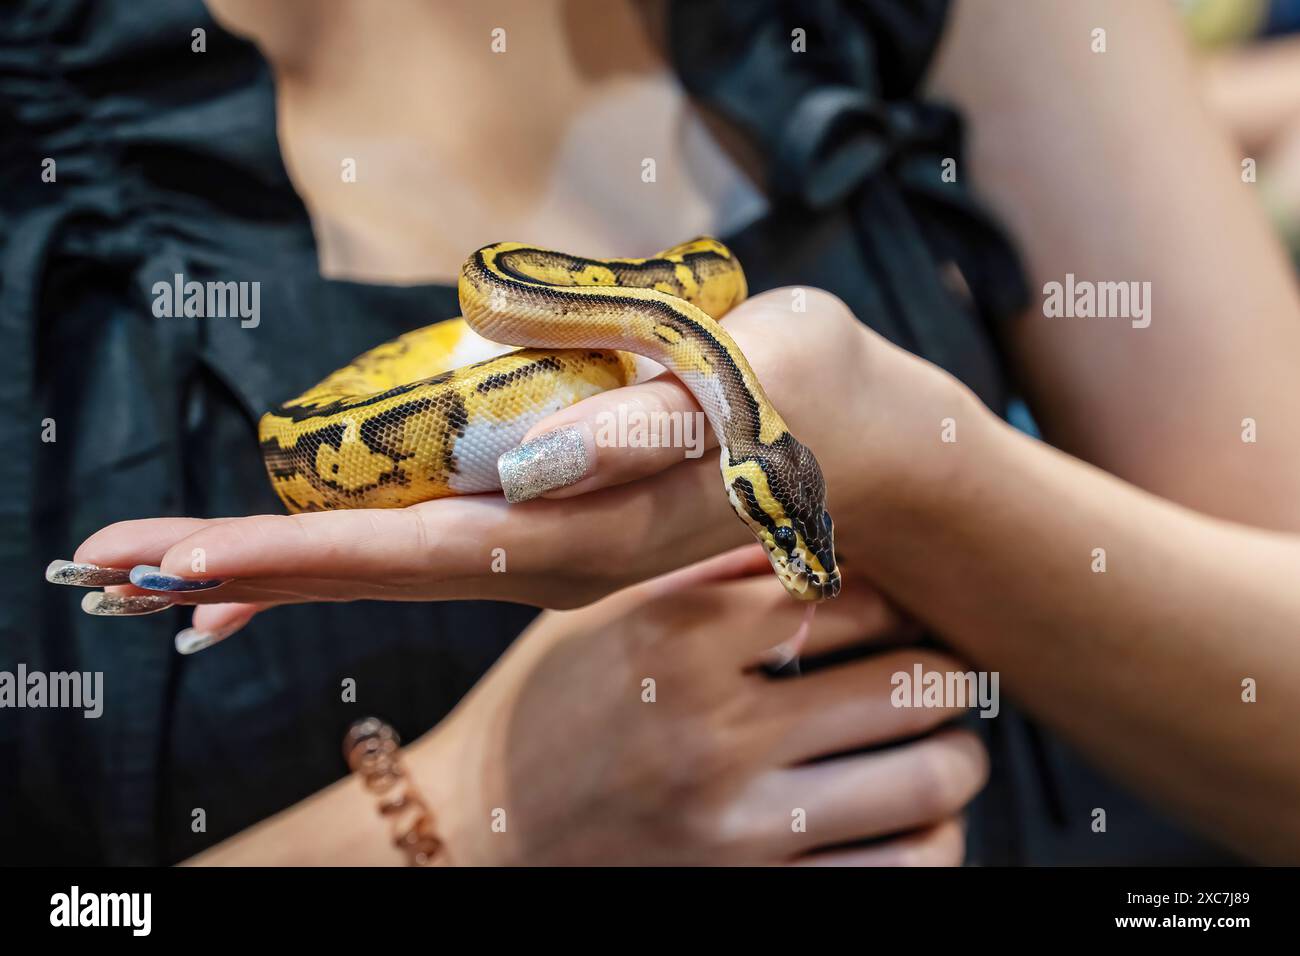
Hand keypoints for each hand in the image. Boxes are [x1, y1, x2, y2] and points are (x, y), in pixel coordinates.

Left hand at [54, 288, 980, 647]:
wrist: (864, 446)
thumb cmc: (801, 400)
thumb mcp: (735, 391)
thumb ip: (631, 429)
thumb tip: (514, 465)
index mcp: (574, 528)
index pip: (397, 548)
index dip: (278, 550)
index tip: (168, 562)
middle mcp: (543, 551)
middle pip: (367, 566)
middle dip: (240, 564)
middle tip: (113, 570)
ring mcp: (548, 543)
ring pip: (392, 561)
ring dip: (280, 564)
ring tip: (177, 575)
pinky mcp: (560, 519)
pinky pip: (433, 541)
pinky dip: (352, 548)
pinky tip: (312, 553)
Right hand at [406, 546, 987, 864]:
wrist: (473, 836)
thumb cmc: (541, 711)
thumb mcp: (600, 616)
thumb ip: (701, 572)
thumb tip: (809, 526)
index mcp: (678, 640)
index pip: (853, 594)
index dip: (897, 595)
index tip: (897, 605)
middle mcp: (714, 731)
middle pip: (911, 681)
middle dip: (944, 669)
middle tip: (939, 667)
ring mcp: (737, 829)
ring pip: (930, 780)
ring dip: (957, 756)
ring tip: (942, 743)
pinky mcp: (752, 899)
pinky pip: (900, 873)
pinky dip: (934, 840)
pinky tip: (914, 816)